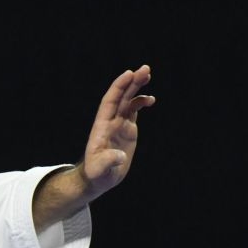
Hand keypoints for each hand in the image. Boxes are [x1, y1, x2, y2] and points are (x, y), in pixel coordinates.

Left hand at [79, 64, 154, 199]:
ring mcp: (119, 124)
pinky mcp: (127, 130)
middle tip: (145, 68)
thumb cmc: (96, 174)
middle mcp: (110, 121)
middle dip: (132, 82)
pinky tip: (151, 99)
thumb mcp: (99, 170)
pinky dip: (141, 102)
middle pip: (121, 97)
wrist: (99, 178)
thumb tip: (119, 157)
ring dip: (137, 87)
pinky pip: (134, 111)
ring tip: (148, 74)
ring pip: (129, 101)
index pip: (110, 101)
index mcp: (102, 126)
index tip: (129, 74)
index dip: (119, 87)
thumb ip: (107, 162)